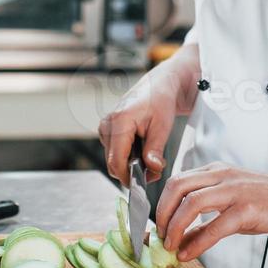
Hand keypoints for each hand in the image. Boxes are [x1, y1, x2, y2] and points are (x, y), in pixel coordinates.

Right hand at [98, 64, 186, 185]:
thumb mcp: (162, 126)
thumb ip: (155, 149)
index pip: (116, 161)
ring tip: (153, 158)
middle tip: (155, 171)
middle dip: (132, 172)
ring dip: (131, 165)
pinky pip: (114, 151)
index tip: (146, 183)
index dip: (129, 177)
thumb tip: (152, 169)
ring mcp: (105, 127)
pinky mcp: (108, 130)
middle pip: (112, 163)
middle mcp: (107, 125)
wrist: (159, 85)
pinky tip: (143, 150)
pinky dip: (128, 157)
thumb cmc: (161, 100)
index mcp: (118, 122)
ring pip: (113, 159)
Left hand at [154, 163, 267, 260]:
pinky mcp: (248, 208)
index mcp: (215, 171)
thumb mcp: (231, 207)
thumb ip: (205, 221)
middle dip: (162, 215)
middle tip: (160, 238)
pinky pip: (216, 225)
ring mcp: (235, 190)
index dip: (159, 206)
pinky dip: (198, 242)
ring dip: (175, 227)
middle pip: (177, 187)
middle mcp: (222, 176)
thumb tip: (180, 241)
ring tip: (171, 247)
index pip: (176, 182)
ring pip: (191, 203)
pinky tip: (190, 254)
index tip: (155, 229)